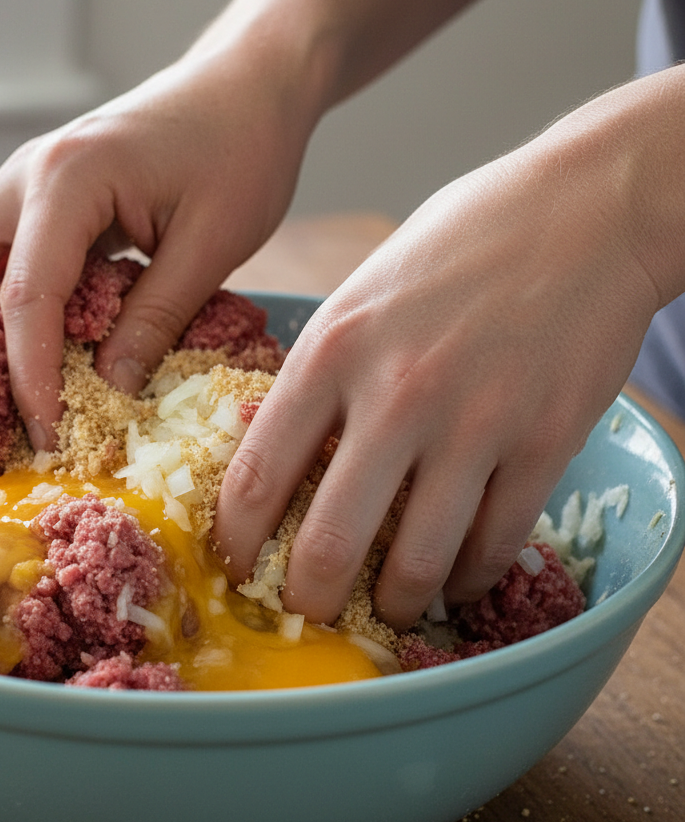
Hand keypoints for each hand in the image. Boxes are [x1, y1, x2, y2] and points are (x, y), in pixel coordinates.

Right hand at [0, 50, 311, 450]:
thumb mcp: (212, 244)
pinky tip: (20, 355)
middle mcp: (24, 177)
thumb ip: (154, 318)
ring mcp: (25, 185)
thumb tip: (107, 389)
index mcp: (68, 180)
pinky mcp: (41, 200)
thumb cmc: (241, 149)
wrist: (247, 84)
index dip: (28, 375)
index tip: (47, 433)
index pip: (24, 295)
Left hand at [213, 106, 664, 629]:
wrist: (586, 207)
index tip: (235, 567)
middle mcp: (396, 395)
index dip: (236, 542)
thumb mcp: (359, 294)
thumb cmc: (459, 244)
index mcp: (332, 351)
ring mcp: (475, 424)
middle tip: (306, 613)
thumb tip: (281, 451)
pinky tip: (457, 579)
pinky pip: (495, 543)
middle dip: (309, 599)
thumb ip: (319, 374)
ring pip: (419, 562)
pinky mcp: (545, 442)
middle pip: (330, 542)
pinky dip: (469, 576)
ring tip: (389, 609)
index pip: (257, 475)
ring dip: (397, 603)